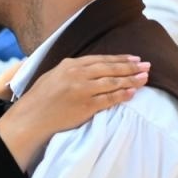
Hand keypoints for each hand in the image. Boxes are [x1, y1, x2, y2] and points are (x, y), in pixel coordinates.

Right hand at [0, 55, 148, 169]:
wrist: (30, 119)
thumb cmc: (39, 100)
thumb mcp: (52, 76)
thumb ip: (70, 71)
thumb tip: (88, 68)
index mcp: (69, 65)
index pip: (101, 59)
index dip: (119, 59)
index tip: (133, 59)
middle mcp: (78, 75)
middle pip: (110, 68)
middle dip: (131, 67)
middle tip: (147, 66)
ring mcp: (83, 90)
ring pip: (113, 82)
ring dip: (132, 80)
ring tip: (145, 78)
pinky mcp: (86, 106)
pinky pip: (109, 99)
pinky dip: (123, 95)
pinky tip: (133, 93)